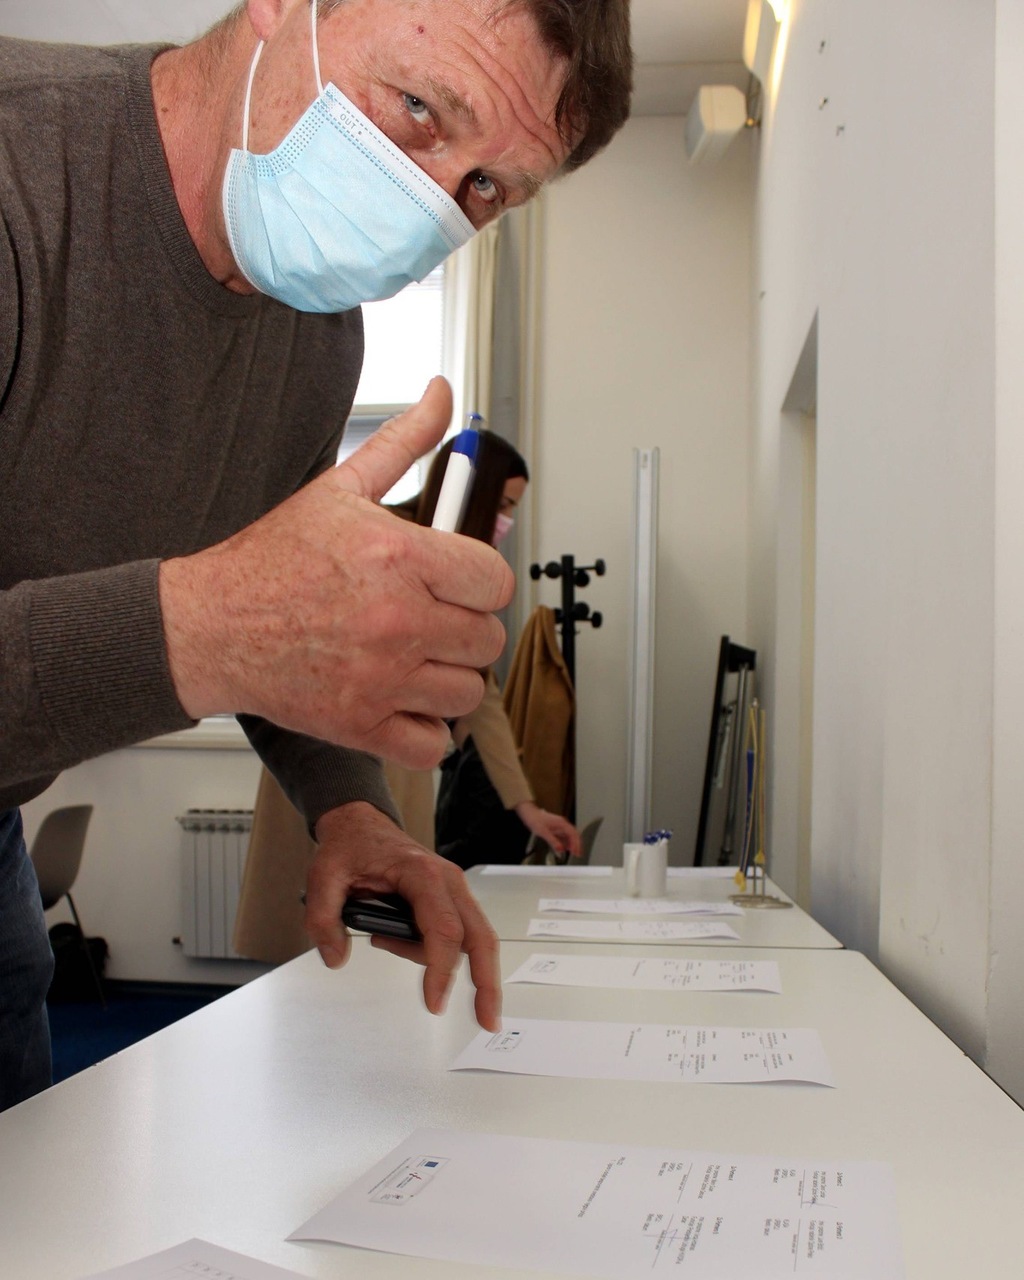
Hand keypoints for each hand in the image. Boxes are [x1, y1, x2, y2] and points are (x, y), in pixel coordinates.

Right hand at [159, 378, 513, 769]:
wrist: (210, 625)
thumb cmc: (270, 562)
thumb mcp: (341, 489)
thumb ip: (403, 443)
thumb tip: (442, 396)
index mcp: (400, 558)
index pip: (494, 581)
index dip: (480, 581)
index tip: (459, 583)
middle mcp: (398, 621)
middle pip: (486, 639)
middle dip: (464, 628)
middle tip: (433, 619)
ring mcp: (382, 678)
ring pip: (467, 693)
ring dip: (449, 678)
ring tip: (418, 659)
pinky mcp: (361, 724)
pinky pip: (432, 745)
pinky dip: (426, 730)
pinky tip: (405, 701)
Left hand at [306, 802, 500, 1030]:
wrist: (361, 824)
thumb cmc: (350, 845)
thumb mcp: (323, 876)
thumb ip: (324, 918)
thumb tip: (335, 958)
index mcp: (421, 873)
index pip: (443, 928)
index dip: (441, 969)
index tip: (434, 1003)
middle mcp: (448, 880)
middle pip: (480, 936)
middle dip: (487, 982)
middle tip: (487, 1021)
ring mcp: (453, 890)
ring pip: (474, 938)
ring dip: (448, 967)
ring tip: (383, 940)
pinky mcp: (450, 899)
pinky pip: (459, 934)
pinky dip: (443, 955)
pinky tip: (397, 941)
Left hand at [515, 801, 581, 857]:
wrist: (529, 813)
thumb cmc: (535, 820)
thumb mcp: (543, 832)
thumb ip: (553, 841)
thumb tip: (560, 849)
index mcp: (561, 823)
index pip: (573, 834)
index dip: (576, 843)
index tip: (576, 851)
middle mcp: (562, 824)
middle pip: (573, 834)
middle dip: (576, 844)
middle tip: (577, 854)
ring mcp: (559, 826)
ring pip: (569, 836)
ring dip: (571, 844)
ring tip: (572, 852)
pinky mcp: (556, 828)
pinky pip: (563, 836)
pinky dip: (565, 842)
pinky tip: (564, 848)